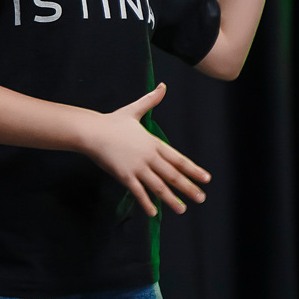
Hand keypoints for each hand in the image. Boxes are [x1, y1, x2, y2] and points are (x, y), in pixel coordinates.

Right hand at [80, 83, 211, 216]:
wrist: (92, 131)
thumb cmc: (112, 122)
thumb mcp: (134, 110)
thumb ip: (151, 100)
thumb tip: (163, 86)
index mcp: (153, 143)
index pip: (178, 159)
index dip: (193, 170)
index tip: (206, 179)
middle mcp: (149, 156)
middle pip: (172, 175)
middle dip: (188, 187)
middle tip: (201, 198)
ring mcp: (137, 167)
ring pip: (158, 186)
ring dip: (171, 199)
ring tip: (182, 209)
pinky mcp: (124, 175)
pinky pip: (138, 192)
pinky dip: (146, 203)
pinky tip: (154, 212)